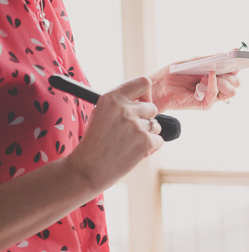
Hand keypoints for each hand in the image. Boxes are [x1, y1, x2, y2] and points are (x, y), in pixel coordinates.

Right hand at [65, 77, 162, 192]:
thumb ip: (121, 105)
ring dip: (147, 135)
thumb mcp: (100, 115)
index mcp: (111, 98)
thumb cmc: (94, 143)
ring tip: (127, 144)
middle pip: (152, 108)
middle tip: (131, 131)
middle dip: (146, 119)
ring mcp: (136, 125)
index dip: (146, 94)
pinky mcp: (145, 141)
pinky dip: (150, 148)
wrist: (87, 169)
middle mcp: (124, 108)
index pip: (143, 82)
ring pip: (156, 126)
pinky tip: (132, 153)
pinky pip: (158, 141)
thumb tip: (145, 101)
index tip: (142, 103)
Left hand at [149, 58, 240, 111]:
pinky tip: (204, 78)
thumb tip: (232, 51)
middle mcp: (216, 86)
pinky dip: (212, 85)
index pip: (235, 72)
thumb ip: (212, 58)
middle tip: (218, 69)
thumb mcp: (195, 60)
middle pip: (237, 83)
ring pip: (232, 91)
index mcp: (216, 75)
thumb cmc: (175, 72)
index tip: (238, 58)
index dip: (238, 66)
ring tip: (207, 76)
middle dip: (231, 75)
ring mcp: (211, 96)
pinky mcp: (204, 104)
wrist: (159, 85)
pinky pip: (215, 95)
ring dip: (223, 82)